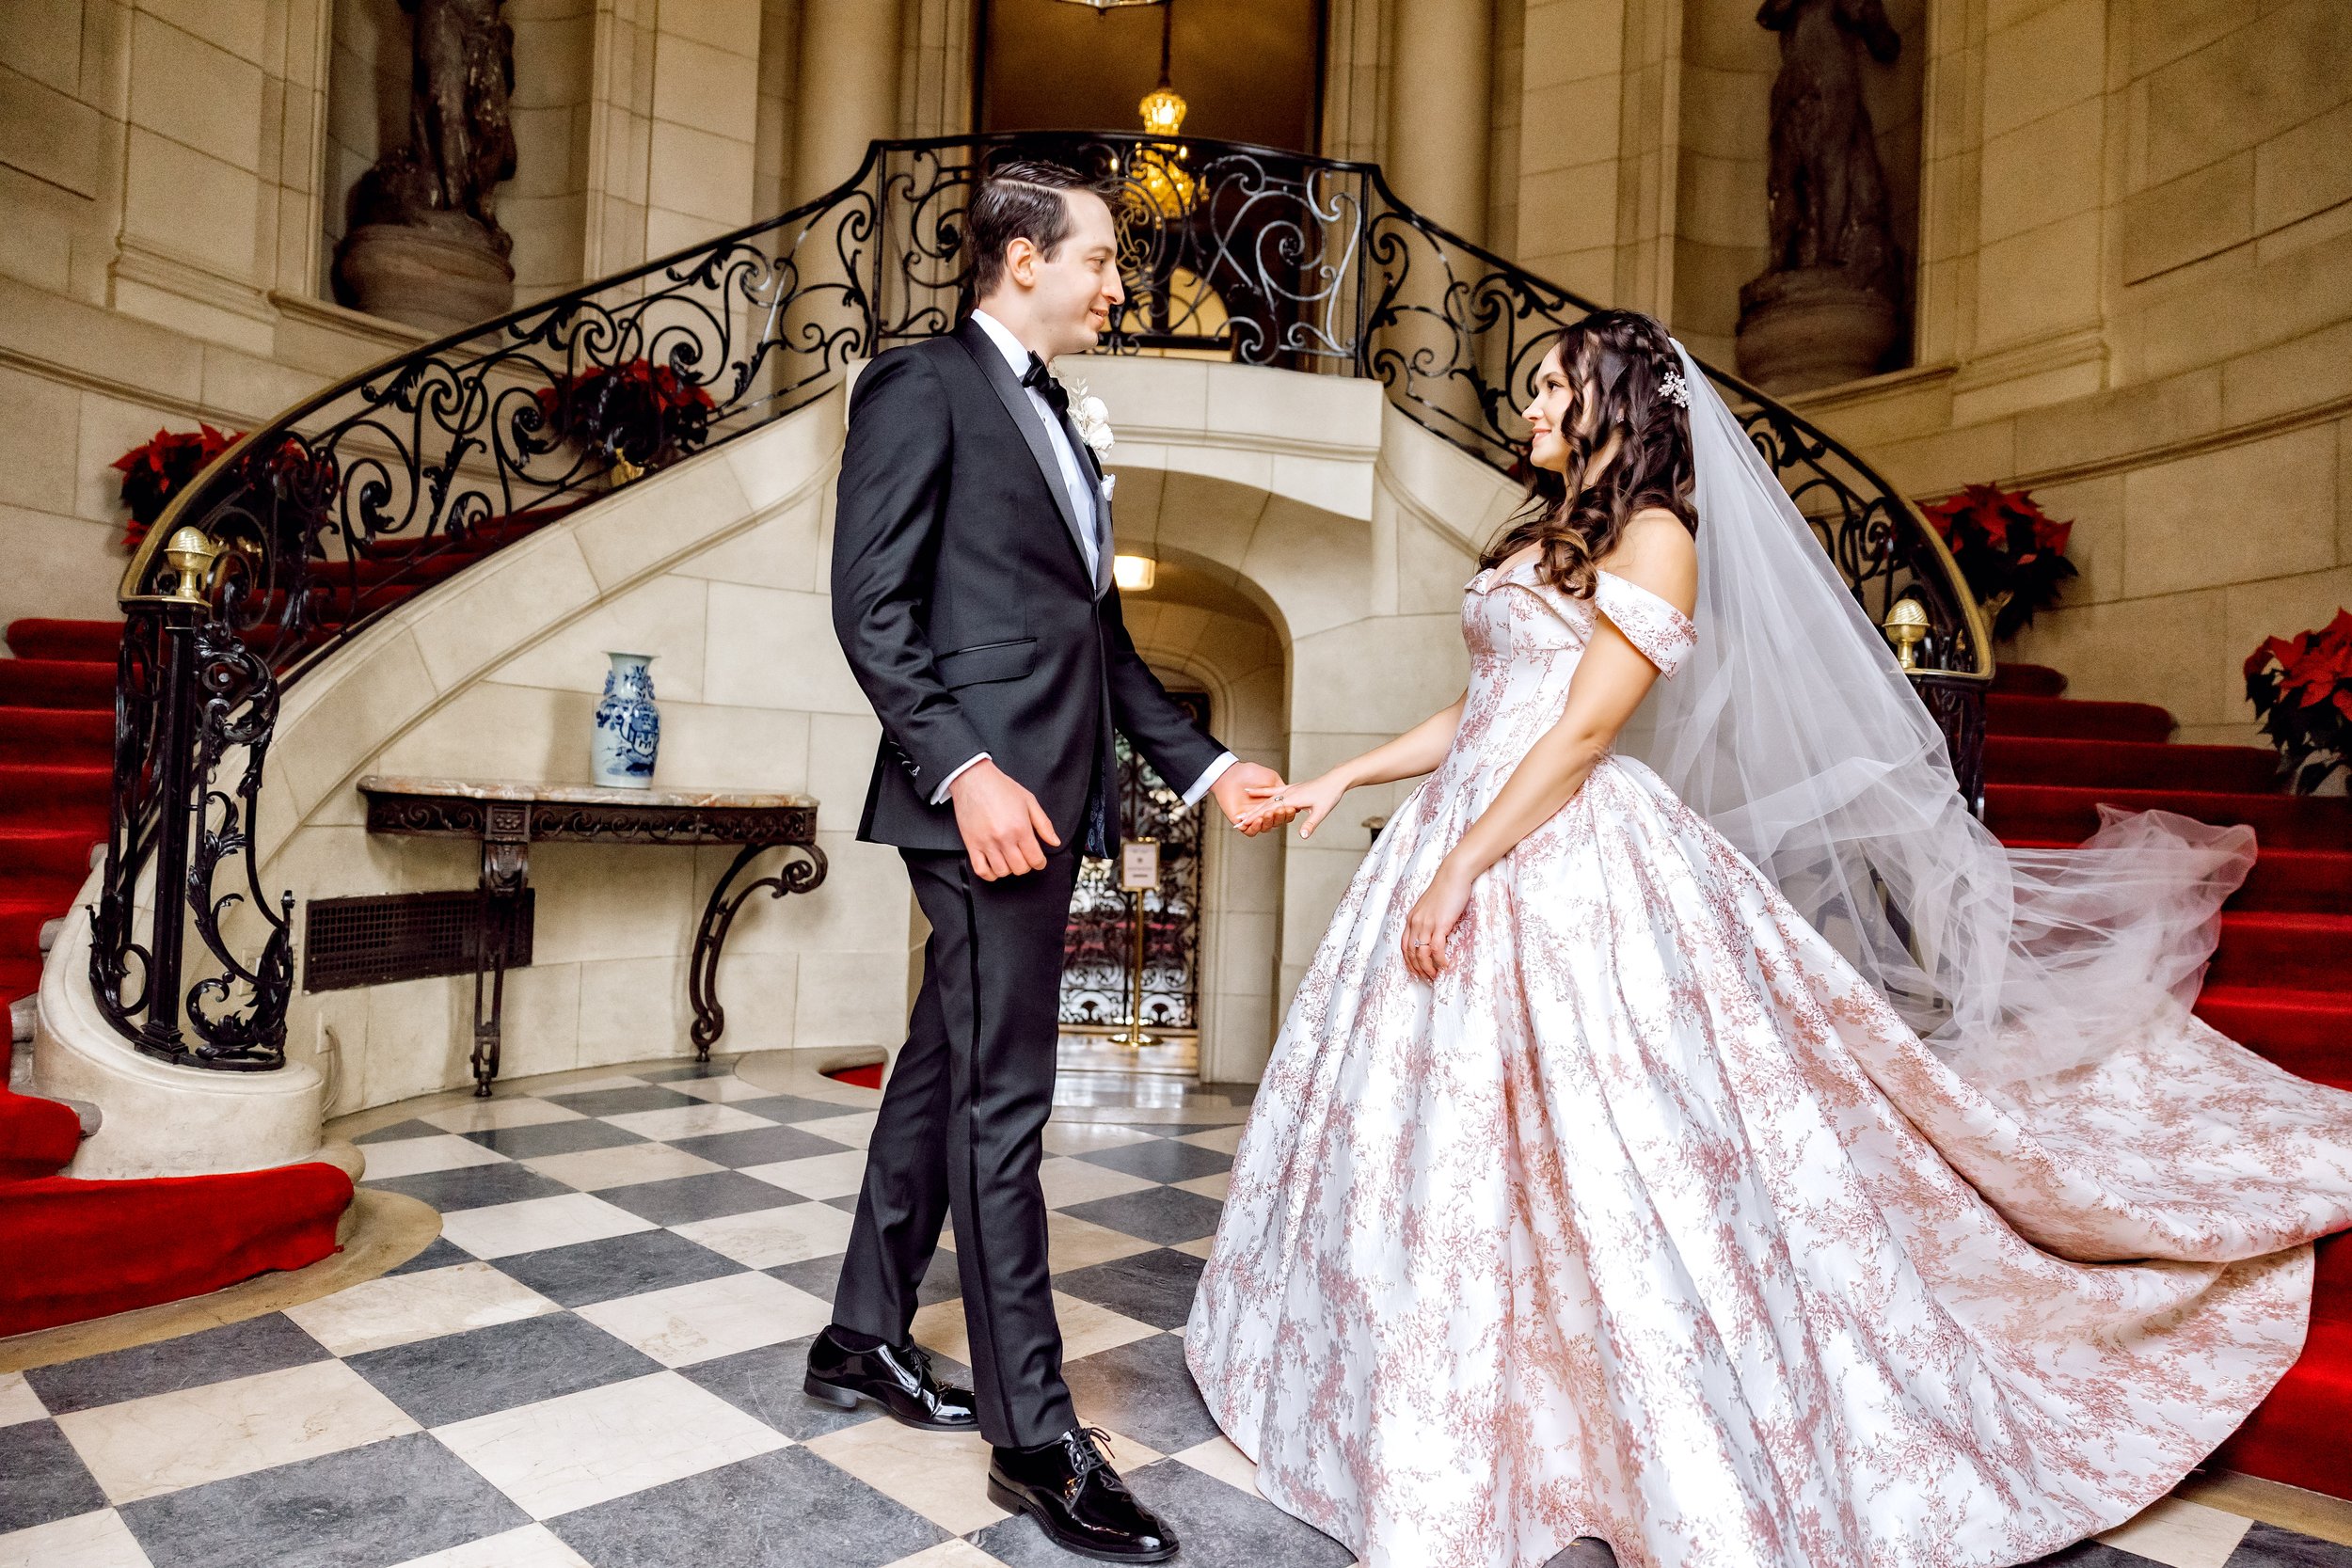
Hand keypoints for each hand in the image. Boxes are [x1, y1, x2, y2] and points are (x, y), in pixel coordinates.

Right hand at [947, 758, 1059, 879]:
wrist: (974, 779)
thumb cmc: (1000, 788)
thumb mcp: (1029, 801)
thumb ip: (1044, 824)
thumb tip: (1054, 841)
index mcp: (1020, 828)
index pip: (1035, 859)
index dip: (1040, 863)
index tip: (1038, 860)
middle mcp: (1004, 838)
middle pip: (1020, 868)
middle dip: (1026, 865)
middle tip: (1024, 857)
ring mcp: (986, 843)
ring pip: (1002, 872)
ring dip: (1008, 869)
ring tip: (1009, 859)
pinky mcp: (972, 844)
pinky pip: (981, 870)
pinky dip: (990, 874)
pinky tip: (994, 867)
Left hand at [1208, 761, 1287, 836]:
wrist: (1232, 773)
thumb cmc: (1250, 773)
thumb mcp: (1272, 779)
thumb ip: (1281, 790)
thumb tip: (1292, 802)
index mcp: (1271, 803)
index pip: (1283, 813)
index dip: (1288, 812)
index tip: (1292, 807)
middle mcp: (1262, 812)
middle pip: (1276, 822)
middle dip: (1280, 817)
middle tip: (1281, 810)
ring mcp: (1252, 818)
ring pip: (1265, 828)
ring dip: (1269, 822)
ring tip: (1270, 813)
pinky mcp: (1241, 822)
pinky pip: (1250, 831)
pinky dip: (1256, 828)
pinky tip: (1259, 820)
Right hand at [1238, 769, 1348, 838]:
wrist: (1335, 780)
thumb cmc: (1329, 795)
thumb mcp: (1321, 812)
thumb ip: (1310, 824)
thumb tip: (1302, 836)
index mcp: (1292, 800)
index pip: (1269, 810)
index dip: (1256, 818)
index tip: (1244, 824)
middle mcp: (1287, 793)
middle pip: (1264, 805)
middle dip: (1251, 815)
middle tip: (1238, 823)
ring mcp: (1288, 789)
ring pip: (1266, 799)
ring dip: (1253, 806)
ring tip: (1241, 812)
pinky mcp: (1291, 787)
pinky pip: (1272, 791)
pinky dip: (1260, 792)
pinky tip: (1251, 792)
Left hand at [1401, 860, 1472, 980]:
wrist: (1454, 875)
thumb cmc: (1446, 889)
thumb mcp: (1431, 906)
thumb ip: (1428, 919)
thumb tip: (1433, 934)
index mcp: (1412, 919)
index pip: (1404, 946)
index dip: (1409, 962)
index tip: (1416, 971)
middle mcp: (1415, 923)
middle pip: (1411, 953)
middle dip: (1418, 969)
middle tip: (1427, 978)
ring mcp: (1426, 924)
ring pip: (1422, 954)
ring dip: (1428, 968)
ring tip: (1435, 975)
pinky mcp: (1440, 924)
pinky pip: (1436, 948)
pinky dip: (1440, 960)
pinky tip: (1445, 965)